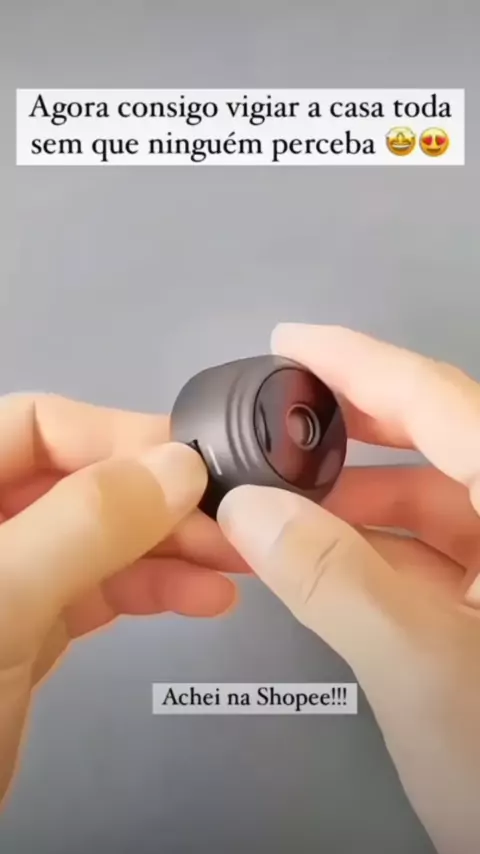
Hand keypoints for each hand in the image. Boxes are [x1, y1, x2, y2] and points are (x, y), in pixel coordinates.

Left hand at [0, 394, 247, 805]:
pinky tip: (207, 598)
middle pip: (80, 481)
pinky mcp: (32, 631)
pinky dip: (155, 590)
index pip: (39, 425)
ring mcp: (9, 580)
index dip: (118, 436)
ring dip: (171, 546)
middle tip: (234, 520)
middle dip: (159, 499)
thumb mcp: (1, 600)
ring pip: (100, 539)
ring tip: (238, 561)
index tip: (196, 466)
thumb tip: (180, 467)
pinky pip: (102, 591)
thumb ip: (84, 524)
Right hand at [217, 324, 479, 853]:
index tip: (292, 341)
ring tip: (279, 503)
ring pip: (431, 508)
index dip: (361, 362)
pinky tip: (318, 557)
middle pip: (440, 444)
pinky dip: (371, 554)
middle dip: (352, 431)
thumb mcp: (421, 666)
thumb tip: (250, 508)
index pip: (442, 401)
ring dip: (352, 504)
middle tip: (278, 418)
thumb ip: (331, 577)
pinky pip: (431, 560)